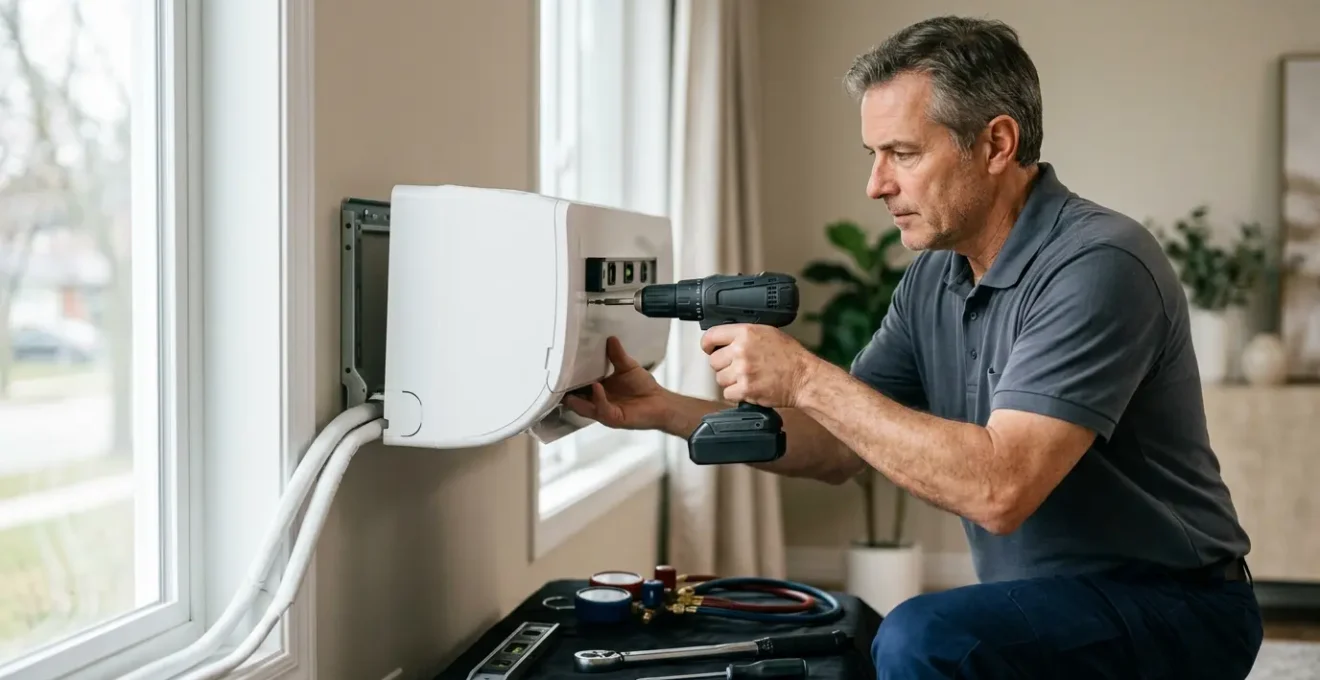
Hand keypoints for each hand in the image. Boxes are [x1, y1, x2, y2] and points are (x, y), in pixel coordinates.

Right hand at [562, 336, 671, 430]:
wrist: (660, 402)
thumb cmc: (644, 387)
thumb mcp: (627, 367)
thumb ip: (617, 355)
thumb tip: (610, 338)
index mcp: (598, 390)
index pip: (577, 386)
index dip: (568, 378)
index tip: (559, 367)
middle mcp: (597, 402)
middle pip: (574, 398)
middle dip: (564, 390)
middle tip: (555, 378)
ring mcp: (603, 411)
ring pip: (582, 407)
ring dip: (576, 397)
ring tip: (569, 383)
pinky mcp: (613, 418)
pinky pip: (601, 409)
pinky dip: (598, 398)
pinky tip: (596, 387)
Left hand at [701, 324, 819, 407]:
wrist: (804, 377)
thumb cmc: (790, 356)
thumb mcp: (768, 333)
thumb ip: (744, 335)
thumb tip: (724, 340)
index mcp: (745, 333)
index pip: (711, 336)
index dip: (707, 344)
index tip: (709, 348)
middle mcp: (741, 350)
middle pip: (714, 361)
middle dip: (724, 365)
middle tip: (738, 367)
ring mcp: (742, 371)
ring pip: (720, 379)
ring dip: (730, 381)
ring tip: (747, 378)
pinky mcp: (745, 389)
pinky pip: (727, 394)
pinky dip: (736, 394)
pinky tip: (749, 388)